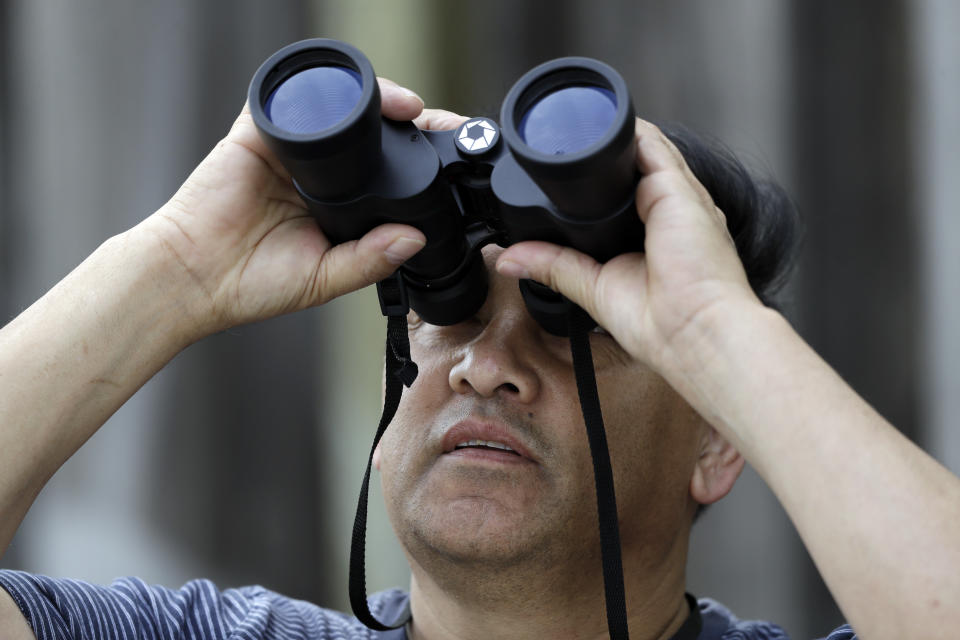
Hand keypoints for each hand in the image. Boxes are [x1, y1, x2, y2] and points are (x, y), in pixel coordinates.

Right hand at [140, 78, 427, 336]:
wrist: (194, 277)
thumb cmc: (252, 283)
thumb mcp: (326, 278)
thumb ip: (370, 259)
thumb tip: (416, 238)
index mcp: (334, 204)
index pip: (381, 174)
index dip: (412, 163)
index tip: (444, 162)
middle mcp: (314, 174)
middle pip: (365, 135)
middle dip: (400, 125)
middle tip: (432, 125)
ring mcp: (288, 152)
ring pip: (338, 111)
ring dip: (375, 103)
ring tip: (408, 109)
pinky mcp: (257, 135)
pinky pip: (293, 103)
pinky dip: (324, 97)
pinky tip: (357, 103)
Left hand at [495, 119, 762, 373]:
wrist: (693, 332)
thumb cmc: (662, 324)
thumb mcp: (592, 288)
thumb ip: (553, 265)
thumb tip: (508, 260)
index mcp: (658, 234)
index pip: (628, 193)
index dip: (601, 183)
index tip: (568, 179)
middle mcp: (672, 212)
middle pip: (635, 167)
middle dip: (604, 158)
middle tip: (564, 151)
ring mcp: (678, 196)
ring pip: (644, 149)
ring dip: (612, 139)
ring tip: (575, 129)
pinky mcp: (678, 188)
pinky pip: (652, 145)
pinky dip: (627, 132)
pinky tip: (600, 124)